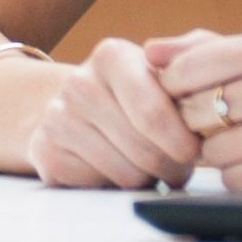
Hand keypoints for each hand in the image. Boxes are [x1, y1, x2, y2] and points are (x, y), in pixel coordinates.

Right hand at [23, 37, 200, 189]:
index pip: (152, 114)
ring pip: (126, 175)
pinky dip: (118, 187)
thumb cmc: (141, 91)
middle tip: (180, 166)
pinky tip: (122, 169)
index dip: (183, 142)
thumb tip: (187, 59)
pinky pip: (99, 187)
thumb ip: (193, 54)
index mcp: (112, 55)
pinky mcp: (45, 152)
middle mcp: (78, 83)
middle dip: (172, 166)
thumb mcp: (167, 66)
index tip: (196, 151)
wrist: (80, 109)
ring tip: (154, 166)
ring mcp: (58, 117)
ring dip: (150, 179)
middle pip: (143, 150)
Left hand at [148, 30, 241, 191]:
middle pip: (191, 110)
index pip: (186, 67)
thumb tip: (151, 51)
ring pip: (208, 150)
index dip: (177, 86)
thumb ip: (213, 48)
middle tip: (231, 122)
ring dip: (223, 151)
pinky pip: (231, 181)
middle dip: (200, 121)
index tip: (189, 95)